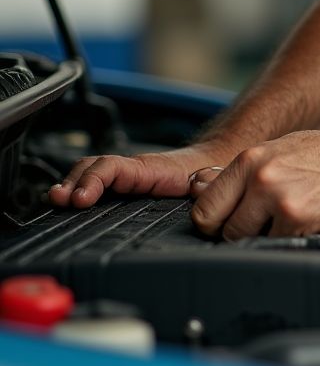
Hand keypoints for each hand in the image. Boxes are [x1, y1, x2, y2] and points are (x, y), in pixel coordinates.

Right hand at [48, 141, 238, 209]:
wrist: (218, 164)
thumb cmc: (209, 177)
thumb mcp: (202, 187)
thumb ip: (197, 194)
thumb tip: (197, 197)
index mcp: (150, 168)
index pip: (113, 167)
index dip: (94, 181)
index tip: (80, 199)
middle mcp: (134, 170)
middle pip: (94, 167)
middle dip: (73, 183)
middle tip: (60, 201)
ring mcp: (128, 175)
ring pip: (92, 171)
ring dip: (71, 184)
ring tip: (56, 200)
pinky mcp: (127, 184)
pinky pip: (97, 179)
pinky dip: (79, 187)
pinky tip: (68, 201)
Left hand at [190, 128, 319, 240]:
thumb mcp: (278, 150)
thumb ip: (240, 173)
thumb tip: (199, 190)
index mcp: (250, 159)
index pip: (205, 207)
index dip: (214, 222)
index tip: (224, 224)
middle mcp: (261, 177)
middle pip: (224, 229)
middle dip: (239, 232)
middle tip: (262, 223)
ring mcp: (279, 199)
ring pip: (248, 242)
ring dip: (264, 238)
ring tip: (287, 219)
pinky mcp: (298, 220)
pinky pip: (277, 246)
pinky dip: (289, 240)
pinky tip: (305, 221)